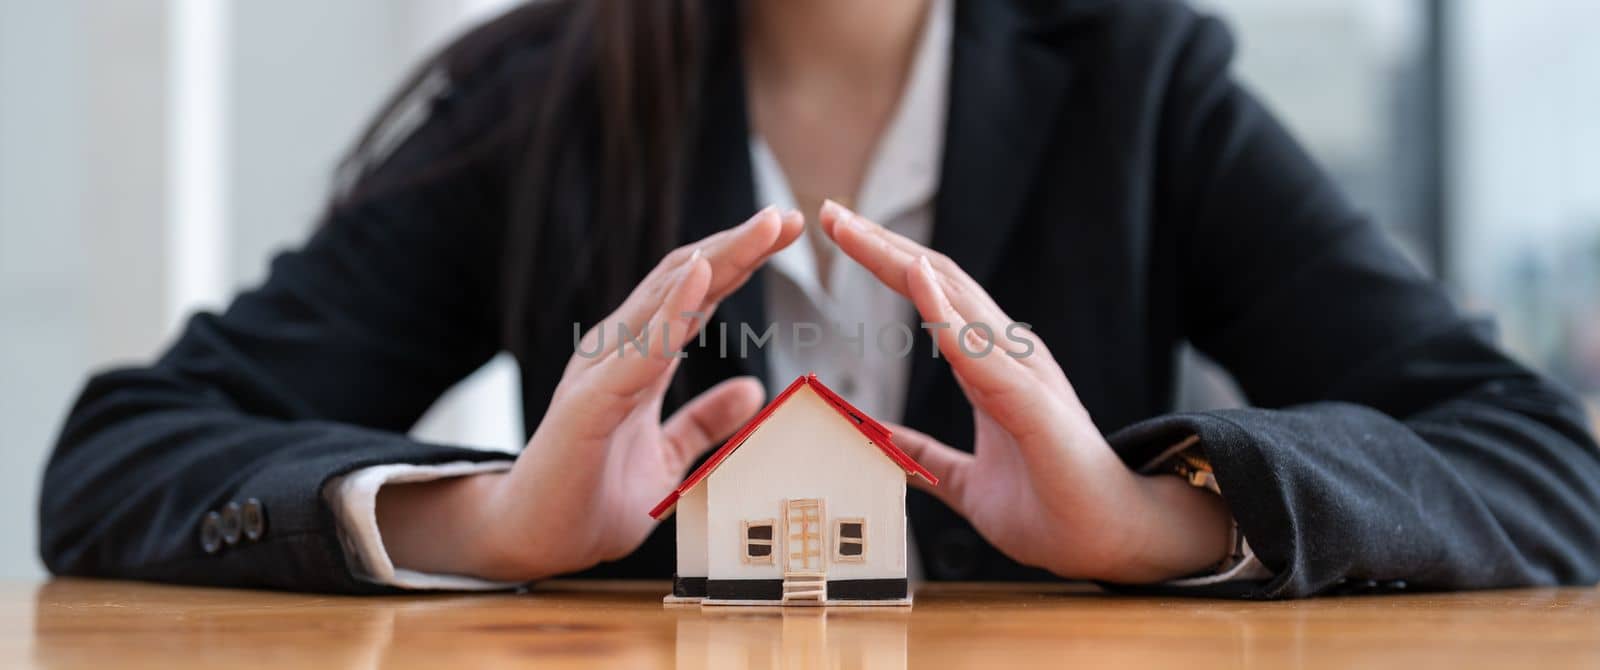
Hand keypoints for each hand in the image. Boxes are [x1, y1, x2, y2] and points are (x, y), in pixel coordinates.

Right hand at [378, 207, 804, 580]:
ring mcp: (601, 371)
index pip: (694, 295)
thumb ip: (704, 421)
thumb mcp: (668, 456)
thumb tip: (752, 389)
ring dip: (717, 261)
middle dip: (737, 247)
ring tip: (760, 230)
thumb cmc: (592, 494)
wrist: (532, 539)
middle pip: (684, 282)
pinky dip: (671, 312)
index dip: (739, 260)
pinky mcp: (590, 402)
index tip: (785, 231)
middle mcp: (618, 350)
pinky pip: (640, 352)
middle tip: (786, 217)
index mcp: (638, 357)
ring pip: (665, 301)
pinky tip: (702, 278)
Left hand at [819, 200, 1231, 582]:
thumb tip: (877, 442)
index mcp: (992, 368)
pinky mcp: (1031, 402)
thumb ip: (924, 457)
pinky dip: (945, 312)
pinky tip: (916, 279)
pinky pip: (981, 349)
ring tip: (857, 230)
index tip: (842, 235)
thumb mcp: (966, 481)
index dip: (888, 263)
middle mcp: (1007, 356)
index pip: (933, 297)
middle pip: (938, 282)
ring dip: (902, 261)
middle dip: (882, 246)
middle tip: (831, 214)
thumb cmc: (1052, 505)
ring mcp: (1021, 373)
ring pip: (954, 299)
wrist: (1112, 541)